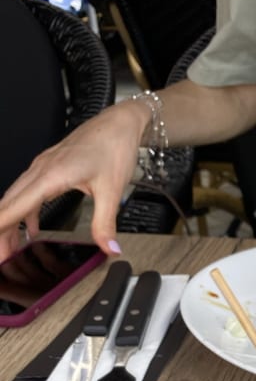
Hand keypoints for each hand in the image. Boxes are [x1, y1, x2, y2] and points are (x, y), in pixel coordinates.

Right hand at [0, 101, 147, 263]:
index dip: (1, 227)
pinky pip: (28, 193)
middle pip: (9, 204)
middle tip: (1, 257)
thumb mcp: (112, 190)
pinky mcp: (49, 168)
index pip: (15, 206)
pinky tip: (30, 229)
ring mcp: (43, 168)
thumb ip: (106, 223)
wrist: (119, 124)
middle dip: (0, 231)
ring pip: (16, 198)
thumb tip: (108, 248)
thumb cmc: (113, 147)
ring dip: (9, 223)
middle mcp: (41, 170)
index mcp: (50, 175)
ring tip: (8, 248)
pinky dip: (25, 212)